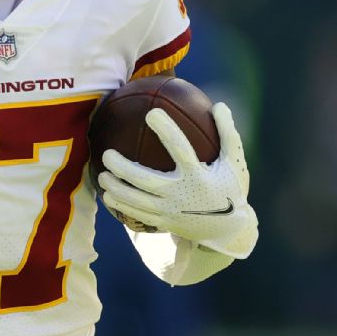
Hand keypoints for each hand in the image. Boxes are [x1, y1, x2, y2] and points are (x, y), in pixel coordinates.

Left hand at [98, 102, 257, 258]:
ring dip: (116, 188)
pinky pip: (137, 215)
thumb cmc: (230, 189)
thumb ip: (228, 134)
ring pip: (136, 201)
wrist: (228, 231)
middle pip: (146, 181)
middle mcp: (182, 195)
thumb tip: (220, 105)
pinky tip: (107, 194)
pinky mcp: (164, 223)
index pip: (181, 150)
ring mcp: (171, 211)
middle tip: (107, 154)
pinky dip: (121, 205)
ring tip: (102, 175)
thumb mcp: (235, 163)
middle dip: (123, 168)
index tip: (152, 113)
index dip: (167, 131)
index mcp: (198, 176)